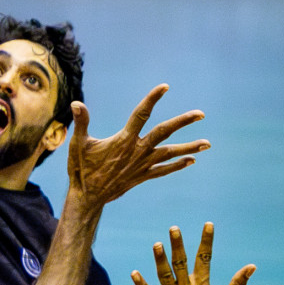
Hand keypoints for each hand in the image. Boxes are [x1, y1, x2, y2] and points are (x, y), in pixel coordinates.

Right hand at [66, 86, 207, 210]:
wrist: (88, 197)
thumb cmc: (82, 169)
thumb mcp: (79, 144)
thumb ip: (82, 122)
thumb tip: (76, 103)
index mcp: (124, 140)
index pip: (141, 114)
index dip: (152, 99)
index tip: (165, 87)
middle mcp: (137, 151)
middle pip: (164, 132)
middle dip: (183, 122)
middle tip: (201, 114)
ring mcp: (142, 165)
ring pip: (170, 154)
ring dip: (189, 148)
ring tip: (207, 143)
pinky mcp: (143, 176)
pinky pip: (164, 170)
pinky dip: (178, 165)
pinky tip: (191, 160)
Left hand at [132, 223, 254, 284]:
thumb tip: (252, 266)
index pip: (206, 259)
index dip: (207, 241)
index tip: (208, 224)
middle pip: (181, 263)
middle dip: (178, 244)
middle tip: (174, 228)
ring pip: (164, 276)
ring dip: (160, 260)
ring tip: (157, 244)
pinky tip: (134, 273)